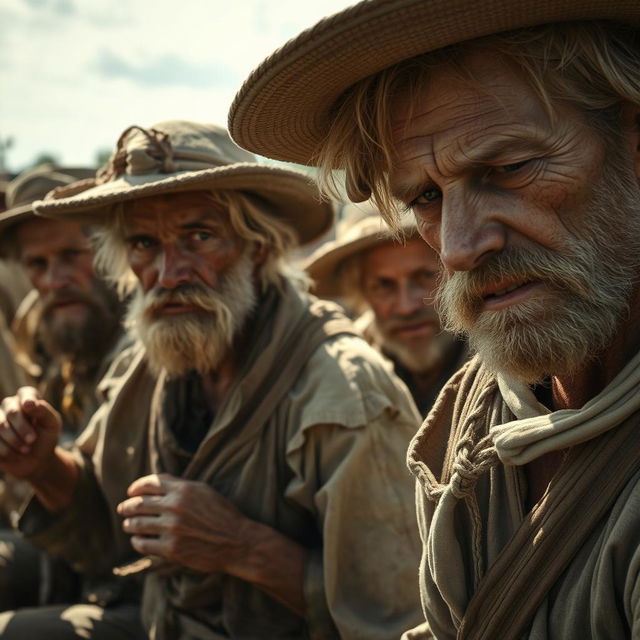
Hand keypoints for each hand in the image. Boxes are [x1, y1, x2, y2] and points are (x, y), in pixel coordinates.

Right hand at [0, 387, 61, 480]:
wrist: (37, 460)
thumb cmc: (46, 438)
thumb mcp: (51, 425)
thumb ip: (43, 411)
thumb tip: (29, 403)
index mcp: (27, 399)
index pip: (26, 394)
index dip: (27, 399)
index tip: (29, 406)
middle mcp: (10, 406)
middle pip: (12, 412)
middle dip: (23, 428)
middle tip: (32, 440)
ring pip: (0, 426)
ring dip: (14, 441)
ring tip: (26, 450)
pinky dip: (5, 450)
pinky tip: (15, 455)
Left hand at [117, 473, 251, 574]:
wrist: (237, 541)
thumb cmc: (222, 514)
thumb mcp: (204, 491)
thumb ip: (180, 486)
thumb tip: (155, 484)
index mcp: (184, 489)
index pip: (150, 483)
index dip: (136, 487)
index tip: (131, 492)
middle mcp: (175, 506)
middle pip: (139, 503)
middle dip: (127, 506)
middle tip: (122, 509)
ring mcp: (172, 528)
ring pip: (137, 524)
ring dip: (129, 524)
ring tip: (128, 525)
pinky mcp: (171, 549)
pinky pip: (143, 544)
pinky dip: (137, 542)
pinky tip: (138, 540)